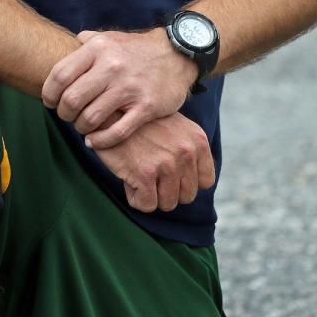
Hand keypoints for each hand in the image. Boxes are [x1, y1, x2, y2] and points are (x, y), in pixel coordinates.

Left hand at [42, 28, 197, 148]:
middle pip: (72, 100)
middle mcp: (112, 67)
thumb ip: (87, 42)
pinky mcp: (146, 107)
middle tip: (68, 115)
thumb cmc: (137, 49)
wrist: (177, 53)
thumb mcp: (110, 38)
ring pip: (90, 118)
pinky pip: (116, 133)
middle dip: (64, 113)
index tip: (50, 101)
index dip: (48, 93)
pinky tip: (95, 141)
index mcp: (98, 49)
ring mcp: (130, 89)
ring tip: (82, 126)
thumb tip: (67, 45)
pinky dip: (100, 141)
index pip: (60, 75)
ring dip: (80, 127)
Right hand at [90, 111, 214, 213]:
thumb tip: (192, 181)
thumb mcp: (175, 127)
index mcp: (198, 140)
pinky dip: (136, 198)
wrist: (110, 111)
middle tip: (150, 174)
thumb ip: (188, 150)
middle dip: (168, 190)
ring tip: (138, 175)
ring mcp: (166, 164)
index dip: (185, 182)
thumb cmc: (139, 122)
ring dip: (151, 195)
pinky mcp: (145, 174)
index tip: (170, 175)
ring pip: (167, 203)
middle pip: (186, 196)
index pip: (206, 181)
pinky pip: (147, 205)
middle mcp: (186, 152)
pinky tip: (128, 180)